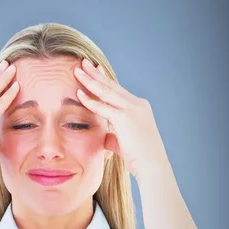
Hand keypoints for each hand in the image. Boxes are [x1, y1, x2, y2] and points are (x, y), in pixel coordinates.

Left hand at [74, 58, 169, 179]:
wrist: (152, 166)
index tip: (95, 70)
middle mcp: (137, 104)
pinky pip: (102, 106)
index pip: (118, 90)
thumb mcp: (125, 144)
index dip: (105, 79)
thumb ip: (115, 137)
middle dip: (96, 73)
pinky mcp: (125, 117)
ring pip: (106, 91)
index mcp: (139, 107)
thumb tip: (106, 138)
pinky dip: (89, 100)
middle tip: (83, 62)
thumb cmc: (140, 159)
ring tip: (76, 70)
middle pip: (112, 85)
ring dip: (90, 80)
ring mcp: (132, 109)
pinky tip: (78, 93)